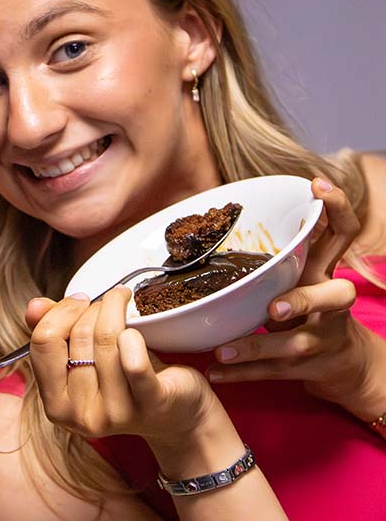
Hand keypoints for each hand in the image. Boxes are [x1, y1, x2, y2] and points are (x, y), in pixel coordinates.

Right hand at [27, 287, 215, 443]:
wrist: (175, 412)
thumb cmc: (124, 379)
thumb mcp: (83, 358)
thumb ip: (53, 332)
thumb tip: (34, 306)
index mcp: (56, 405)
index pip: (43, 343)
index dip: (61, 312)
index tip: (80, 300)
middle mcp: (82, 415)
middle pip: (78, 336)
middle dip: (93, 308)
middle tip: (108, 302)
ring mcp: (116, 413)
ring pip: (106, 340)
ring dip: (115, 308)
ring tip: (123, 301)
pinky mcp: (150, 404)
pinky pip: (133, 362)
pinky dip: (133, 337)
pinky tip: (137, 328)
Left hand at [207, 178, 384, 417]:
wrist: (347, 364)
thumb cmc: (312, 304)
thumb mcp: (303, 271)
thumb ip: (280, 246)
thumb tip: (230, 206)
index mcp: (325, 271)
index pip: (343, 233)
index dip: (338, 208)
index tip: (318, 185)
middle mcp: (330, 303)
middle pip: (334, 297)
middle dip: (304, 302)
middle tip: (274, 308)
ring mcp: (322, 339)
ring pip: (293, 345)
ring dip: (256, 347)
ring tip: (222, 350)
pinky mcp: (307, 368)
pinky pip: (272, 373)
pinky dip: (241, 374)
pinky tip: (213, 372)